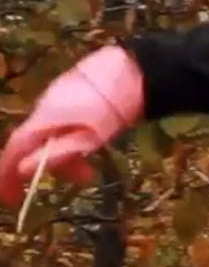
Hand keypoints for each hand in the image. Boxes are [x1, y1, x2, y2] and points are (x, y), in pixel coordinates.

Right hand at [0, 45, 144, 207]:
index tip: (12, 198)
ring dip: (66, 154)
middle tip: (81, 178)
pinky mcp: (74, 94)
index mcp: (45, 117)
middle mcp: (45, 106)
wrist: (137, 68)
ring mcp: (58, 97)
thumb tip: (23, 170)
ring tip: (93, 167)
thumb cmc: (116, 105)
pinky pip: (62, 123)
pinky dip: (71, 139)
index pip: (15, 148)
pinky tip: (93, 144)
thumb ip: (58, 153)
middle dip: (50, 166)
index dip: (7, 174)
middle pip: (34, 143)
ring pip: (50, 133)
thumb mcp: (92, 137)